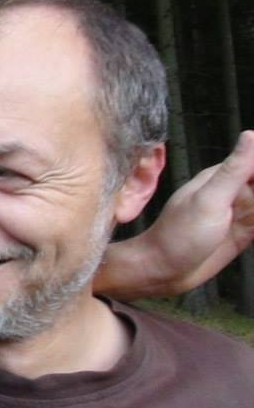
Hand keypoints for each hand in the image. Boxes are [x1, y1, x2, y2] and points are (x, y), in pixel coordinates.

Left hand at [101, 131, 253, 297]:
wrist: (163, 272)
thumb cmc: (178, 235)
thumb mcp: (209, 199)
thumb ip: (233, 170)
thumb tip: (251, 135)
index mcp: (222, 176)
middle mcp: (232, 191)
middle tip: (249, 209)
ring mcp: (238, 212)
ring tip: (249, 219)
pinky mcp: (243, 233)